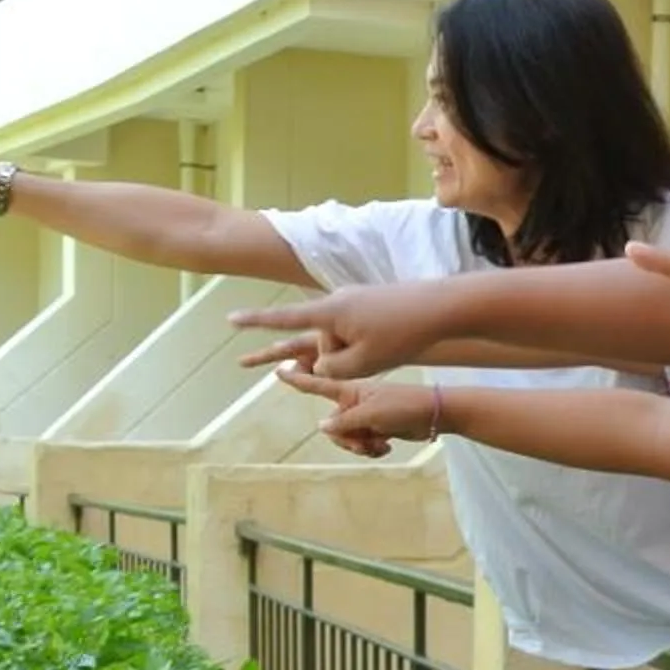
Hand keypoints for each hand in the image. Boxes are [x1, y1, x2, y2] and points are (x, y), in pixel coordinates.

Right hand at [229, 284, 429, 379]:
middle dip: (341, 357)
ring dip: (359, 353)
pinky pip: (358, 332)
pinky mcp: (369, 303)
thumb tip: (321, 364)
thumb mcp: (362, 362)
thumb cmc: (400, 334)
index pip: (283, 320)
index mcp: (329, 312)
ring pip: (343, 340)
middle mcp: (337, 301)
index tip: (229, 319)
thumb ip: (332, 368)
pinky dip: (370, 344)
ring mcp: (354, 300)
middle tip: (375, 354)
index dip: (255, 322)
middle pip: (324, 341)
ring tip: (389, 347)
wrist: (440, 307)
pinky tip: (391, 340)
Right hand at [274, 362, 438, 459]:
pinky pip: (363, 442)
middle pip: (332, 426)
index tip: (279, 370)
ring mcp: (365, 414)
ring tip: (380, 444)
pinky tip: (387, 448)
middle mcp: (353, 402)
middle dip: (345, 439)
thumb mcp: (372, 415)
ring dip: (361, 446)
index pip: (318, 384)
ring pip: (348, 437)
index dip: (298, 379)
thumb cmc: (404, 407)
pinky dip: (372, 448)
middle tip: (363, 442)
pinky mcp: (377, 426)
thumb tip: (322, 426)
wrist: (434, 414)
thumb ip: (345, 421)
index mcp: (350, 390)